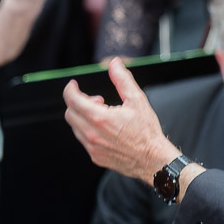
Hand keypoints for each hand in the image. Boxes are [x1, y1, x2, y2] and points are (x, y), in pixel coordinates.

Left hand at [63, 58, 177, 181]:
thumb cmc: (147, 132)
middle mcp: (92, 134)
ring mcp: (92, 147)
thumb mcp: (137, 100)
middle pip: (70, 113)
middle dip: (79, 103)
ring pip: (75, 128)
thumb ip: (123, 79)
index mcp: (99, 118)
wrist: (153, 159)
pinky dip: (88, 130)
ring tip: (103, 115)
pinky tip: (105, 129)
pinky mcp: (95, 156)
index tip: (73, 85)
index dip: (70, 89)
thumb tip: (114, 64)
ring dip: (83, 117)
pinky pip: (83, 140)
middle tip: (97, 100)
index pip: (72, 100)